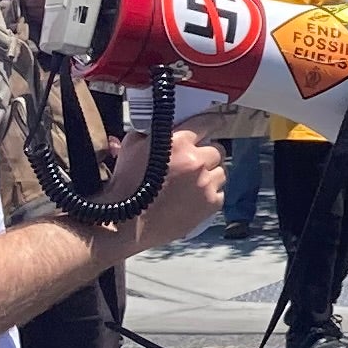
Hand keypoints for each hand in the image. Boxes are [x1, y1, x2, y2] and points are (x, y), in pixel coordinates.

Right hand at [127, 132, 227, 253]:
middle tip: (195, 162)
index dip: (212, 122)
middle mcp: (196, 161)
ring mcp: (205, 184)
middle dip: (207, 154)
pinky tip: (196, 198)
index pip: (207, 123)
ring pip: (221, 172)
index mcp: (179, 143)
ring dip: (211, 174)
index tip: (216, 123)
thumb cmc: (126, 185)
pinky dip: (211, 194)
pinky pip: (220, 193)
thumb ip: (151, 132)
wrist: (126, 224)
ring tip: (195, 182)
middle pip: (217, 150)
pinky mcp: (210, 205)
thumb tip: (164, 125)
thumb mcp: (131, 147)